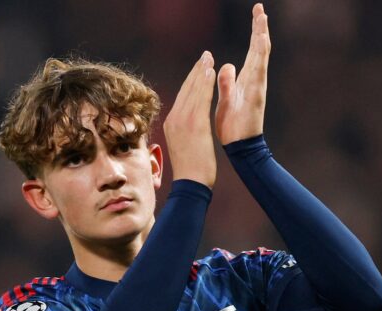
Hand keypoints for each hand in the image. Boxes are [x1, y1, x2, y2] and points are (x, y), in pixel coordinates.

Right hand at [163, 51, 216, 188]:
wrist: (191, 183)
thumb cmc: (191, 170)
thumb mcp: (183, 145)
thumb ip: (184, 131)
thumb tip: (187, 126)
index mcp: (171, 123)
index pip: (182, 96)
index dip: (191, 80)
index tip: (200, 67)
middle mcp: (174, 118)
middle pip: (185, 89)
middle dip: (196, 71)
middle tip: (205, 56)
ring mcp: (182, 121)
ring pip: (192, 90)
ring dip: (201, 72)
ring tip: (209, 58)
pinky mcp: (193, 124)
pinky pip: (199, 99)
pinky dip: (204, 84)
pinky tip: (210, 72)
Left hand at [215, 3, 270, 144]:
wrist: (240, 148)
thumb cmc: (233, 127)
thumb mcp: (226, 99)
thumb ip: (227, 82)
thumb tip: (226, 65)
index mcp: (246, 81)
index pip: (251, 52)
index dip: (254, 34)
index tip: (256, 13)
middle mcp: (254, 81)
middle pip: (258, 50)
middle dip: (259, 29)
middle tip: (259, 8)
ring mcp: (257, 87)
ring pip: (260, 57)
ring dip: (261, 36)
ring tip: (262, 17)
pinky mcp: (257, 95)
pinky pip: (259, 71)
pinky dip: (261, 55)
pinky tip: (262, 40)